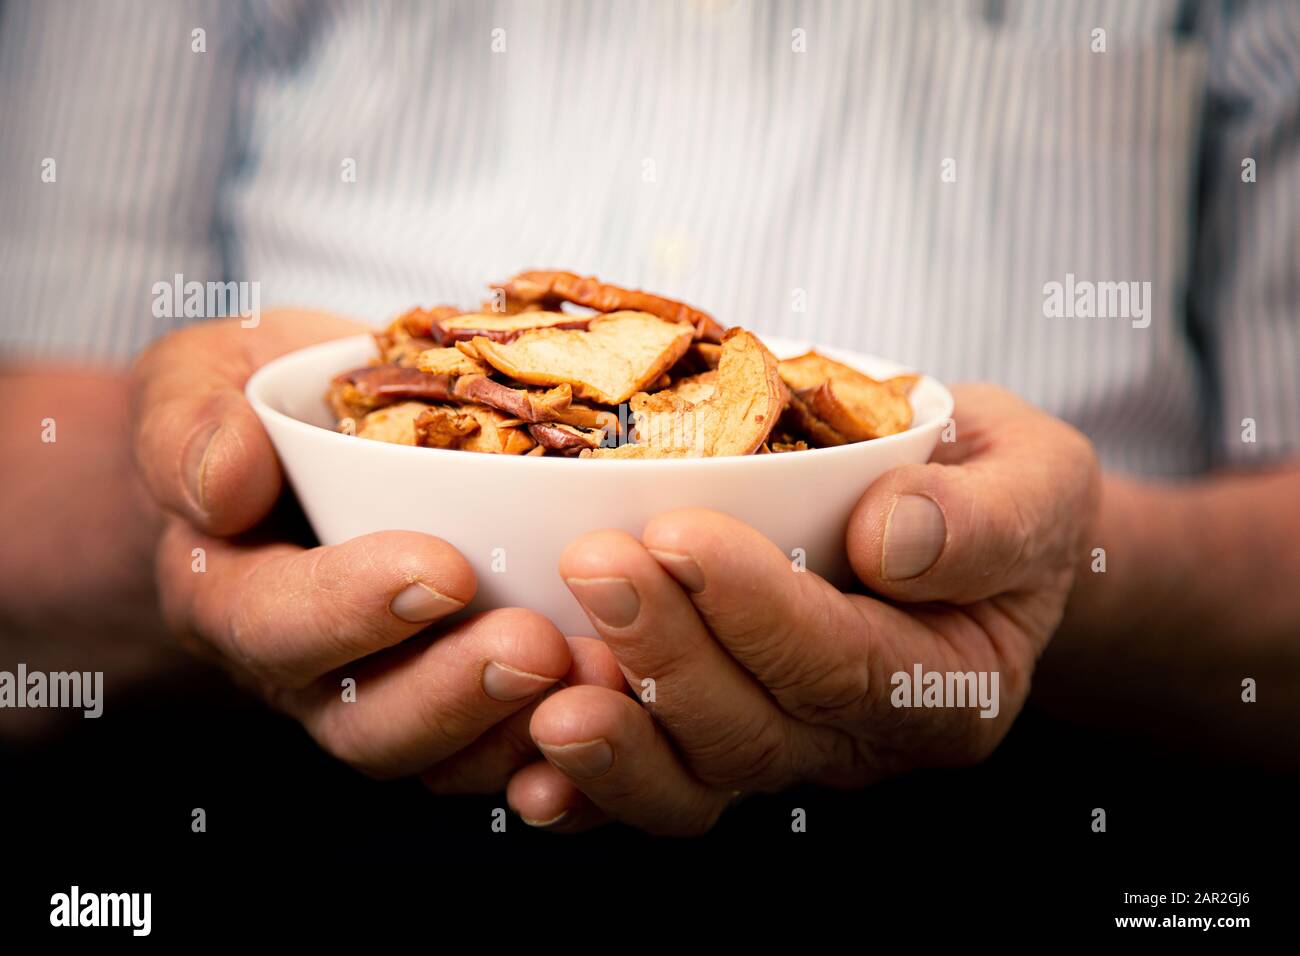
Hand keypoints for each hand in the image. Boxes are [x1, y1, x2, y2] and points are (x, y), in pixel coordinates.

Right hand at [129, 311, 610, 785]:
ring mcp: (386, 692)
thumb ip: (193, 424)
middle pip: (367, 723)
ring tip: (605, 675)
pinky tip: (627, 710)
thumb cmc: (256, 403)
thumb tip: (225, 481)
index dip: (353, 609)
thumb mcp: (200, 379)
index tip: (442, 569)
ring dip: (523, 726)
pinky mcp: (458, 697)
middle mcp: (307, 669)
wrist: (307, 442)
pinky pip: (501, 752)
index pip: (277, 624)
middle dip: (456, 691)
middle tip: (536, 644)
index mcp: (232, 593)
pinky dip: (561, 747)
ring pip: (444, 754)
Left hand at [511, 384, 1099, 833]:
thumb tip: (891, 537)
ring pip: (700, 780)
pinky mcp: (731, 742)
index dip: (760, 610)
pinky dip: (593, 793)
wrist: (971, 526)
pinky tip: (531, 770)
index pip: (848, 663)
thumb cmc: (998, 492)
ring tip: (542, 687)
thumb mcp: (1033, 480)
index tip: (680, 533)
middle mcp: (867, 739)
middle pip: (759, 731)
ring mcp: (793, 749)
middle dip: (669, 655)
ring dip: (619, 739)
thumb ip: (986, 517)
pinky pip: (661, 787)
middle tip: (595, 567)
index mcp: (952, 684)